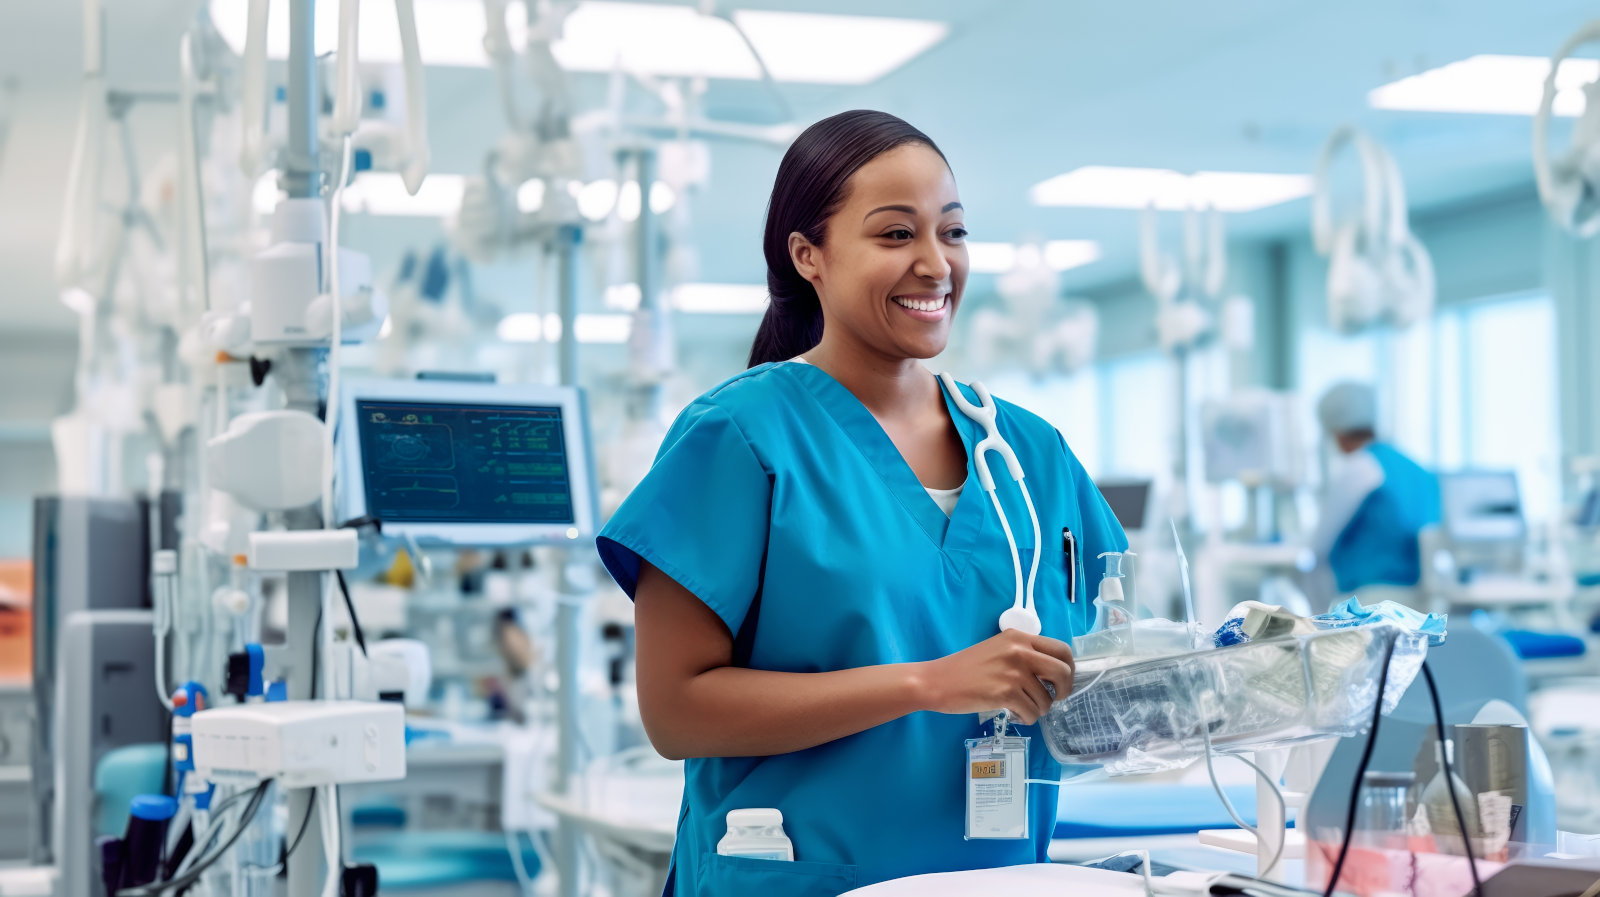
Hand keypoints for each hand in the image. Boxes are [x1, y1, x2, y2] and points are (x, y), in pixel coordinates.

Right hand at [917, 630, 1074, 724]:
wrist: (937, 681)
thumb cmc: (966, 668)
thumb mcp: (998, 649)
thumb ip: (1024, 654)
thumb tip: (1053, 673)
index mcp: (1019, 637)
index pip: (1062, 650)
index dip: (1068, 669)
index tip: (1060, 682)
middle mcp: (1020, 650)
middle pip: (1063, 672)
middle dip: (1062, 691)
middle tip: (1052, 699)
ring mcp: (1013, 672)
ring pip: (1046, 699)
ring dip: (1038, 709)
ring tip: (1021, 707)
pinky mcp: (1006, 693)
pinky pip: (1032, 713)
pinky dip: (1026, 718)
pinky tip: (1013, 713)